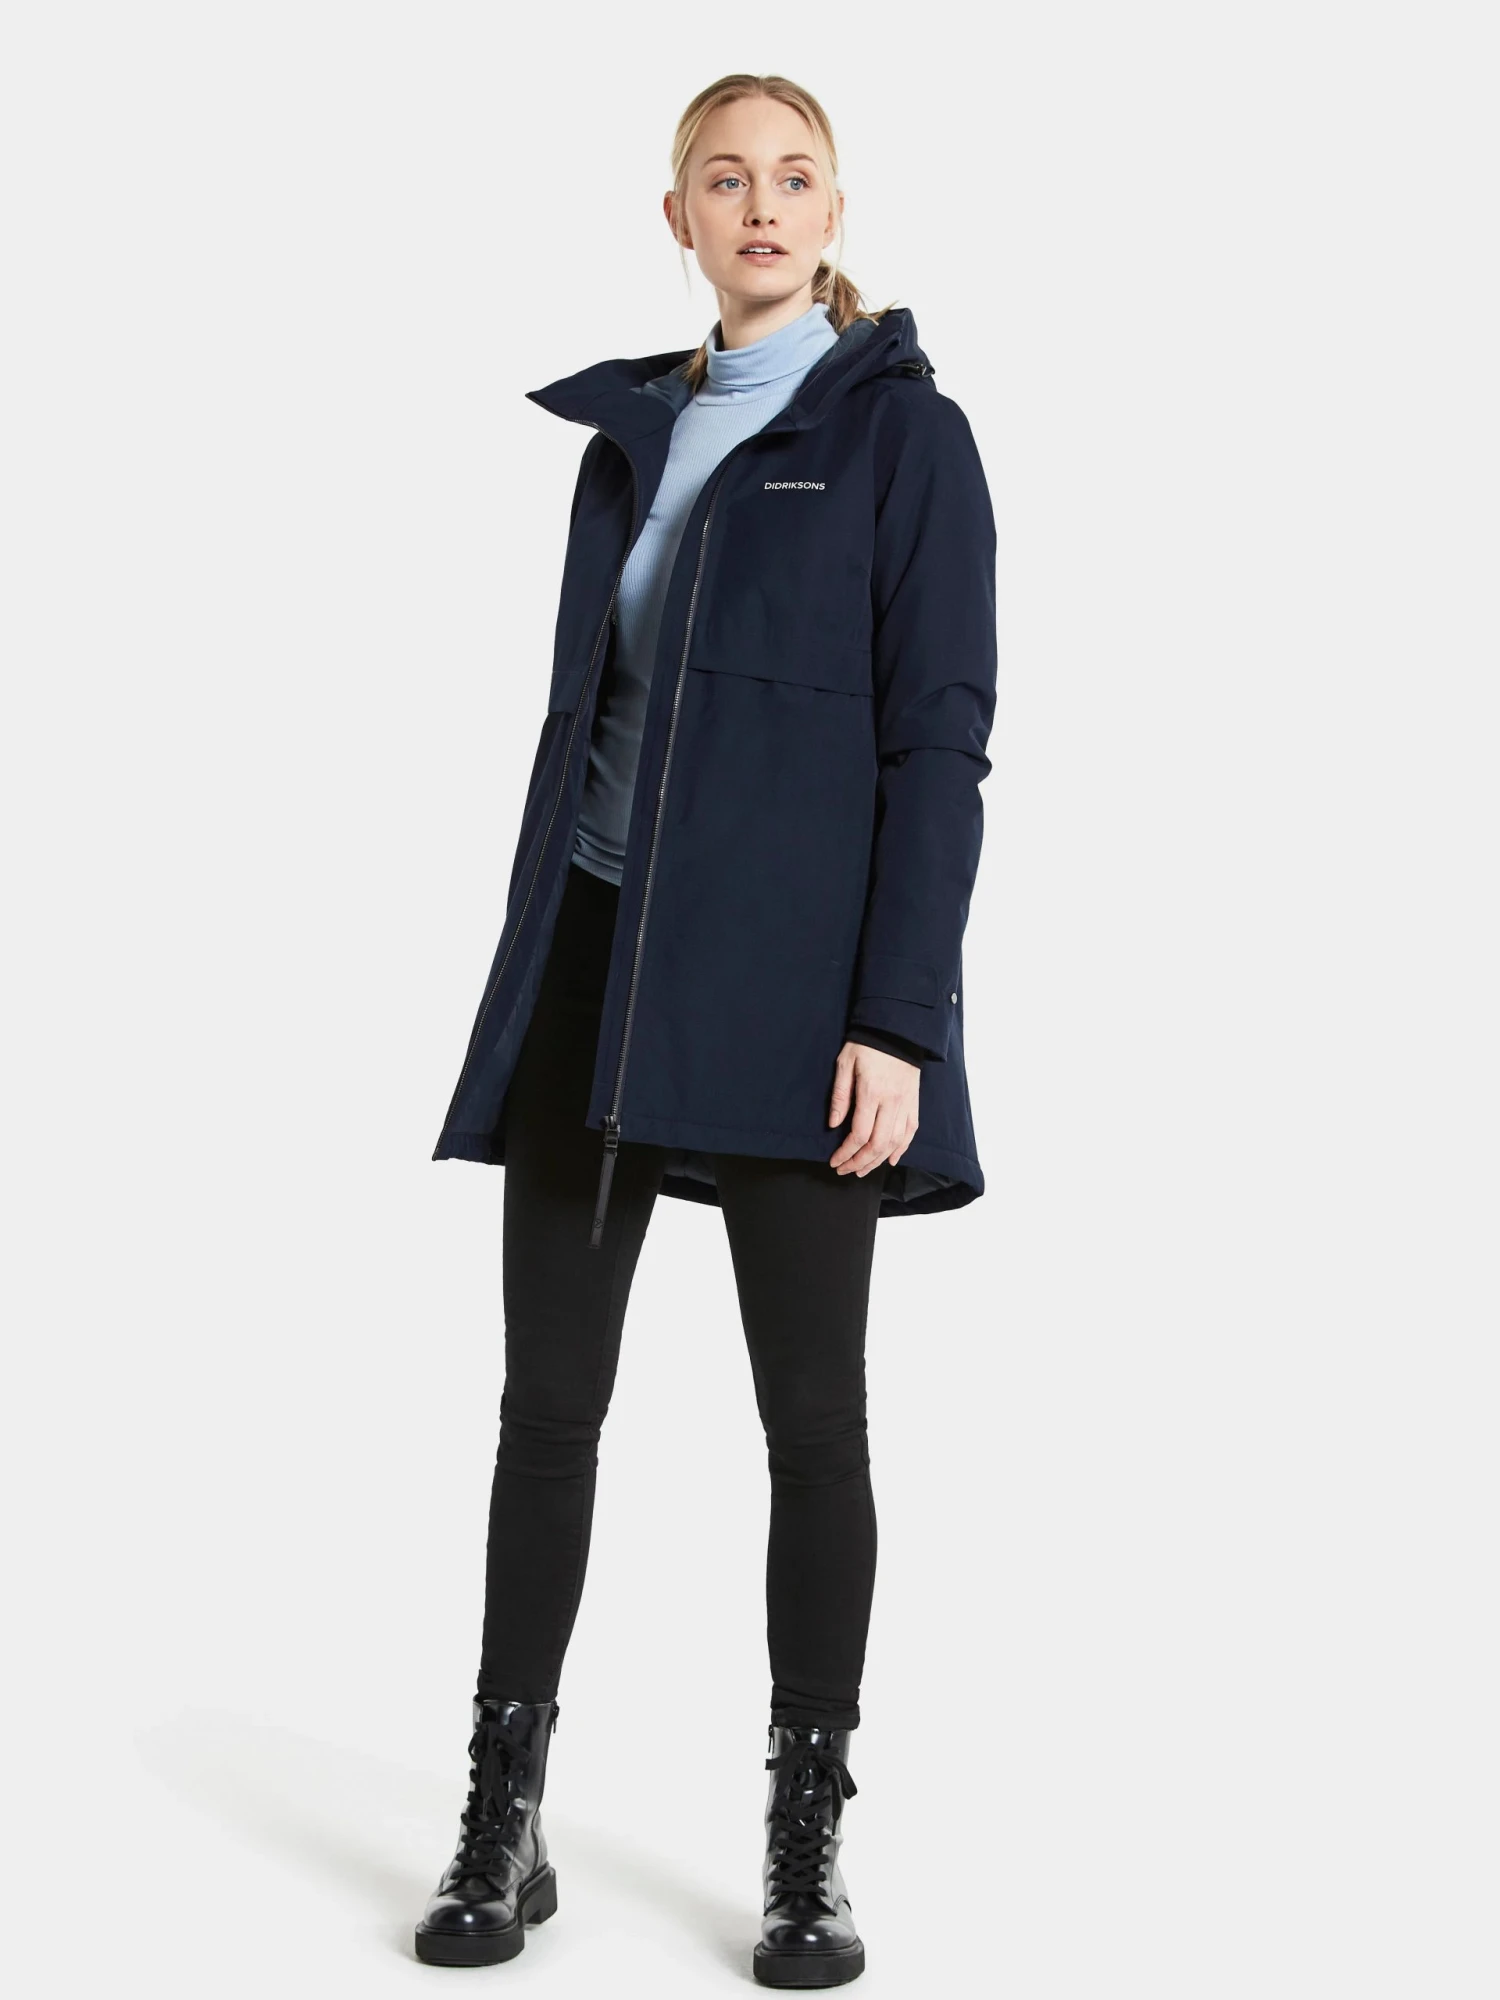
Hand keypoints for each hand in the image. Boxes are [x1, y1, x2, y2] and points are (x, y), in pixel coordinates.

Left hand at [828, 1040, 919, 1175]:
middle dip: (860, 1162)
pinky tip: (891, 1160)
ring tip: (863, 1170)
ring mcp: (906, 1103)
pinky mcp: (914, 1102)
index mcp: (872, 1093)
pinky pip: (911, 1131)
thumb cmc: (866, 1044)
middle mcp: (892, 1102)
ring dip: (878, 1161)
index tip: (834, 1161)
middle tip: (845, 1170)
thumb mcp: (845, 1064)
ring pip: (895, 1142)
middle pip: (878, 1144)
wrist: (897, 1029)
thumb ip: (840, 1095)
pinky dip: (902, 1149)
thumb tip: (834, 1125)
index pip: (859, 1134)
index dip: (846, 1153)